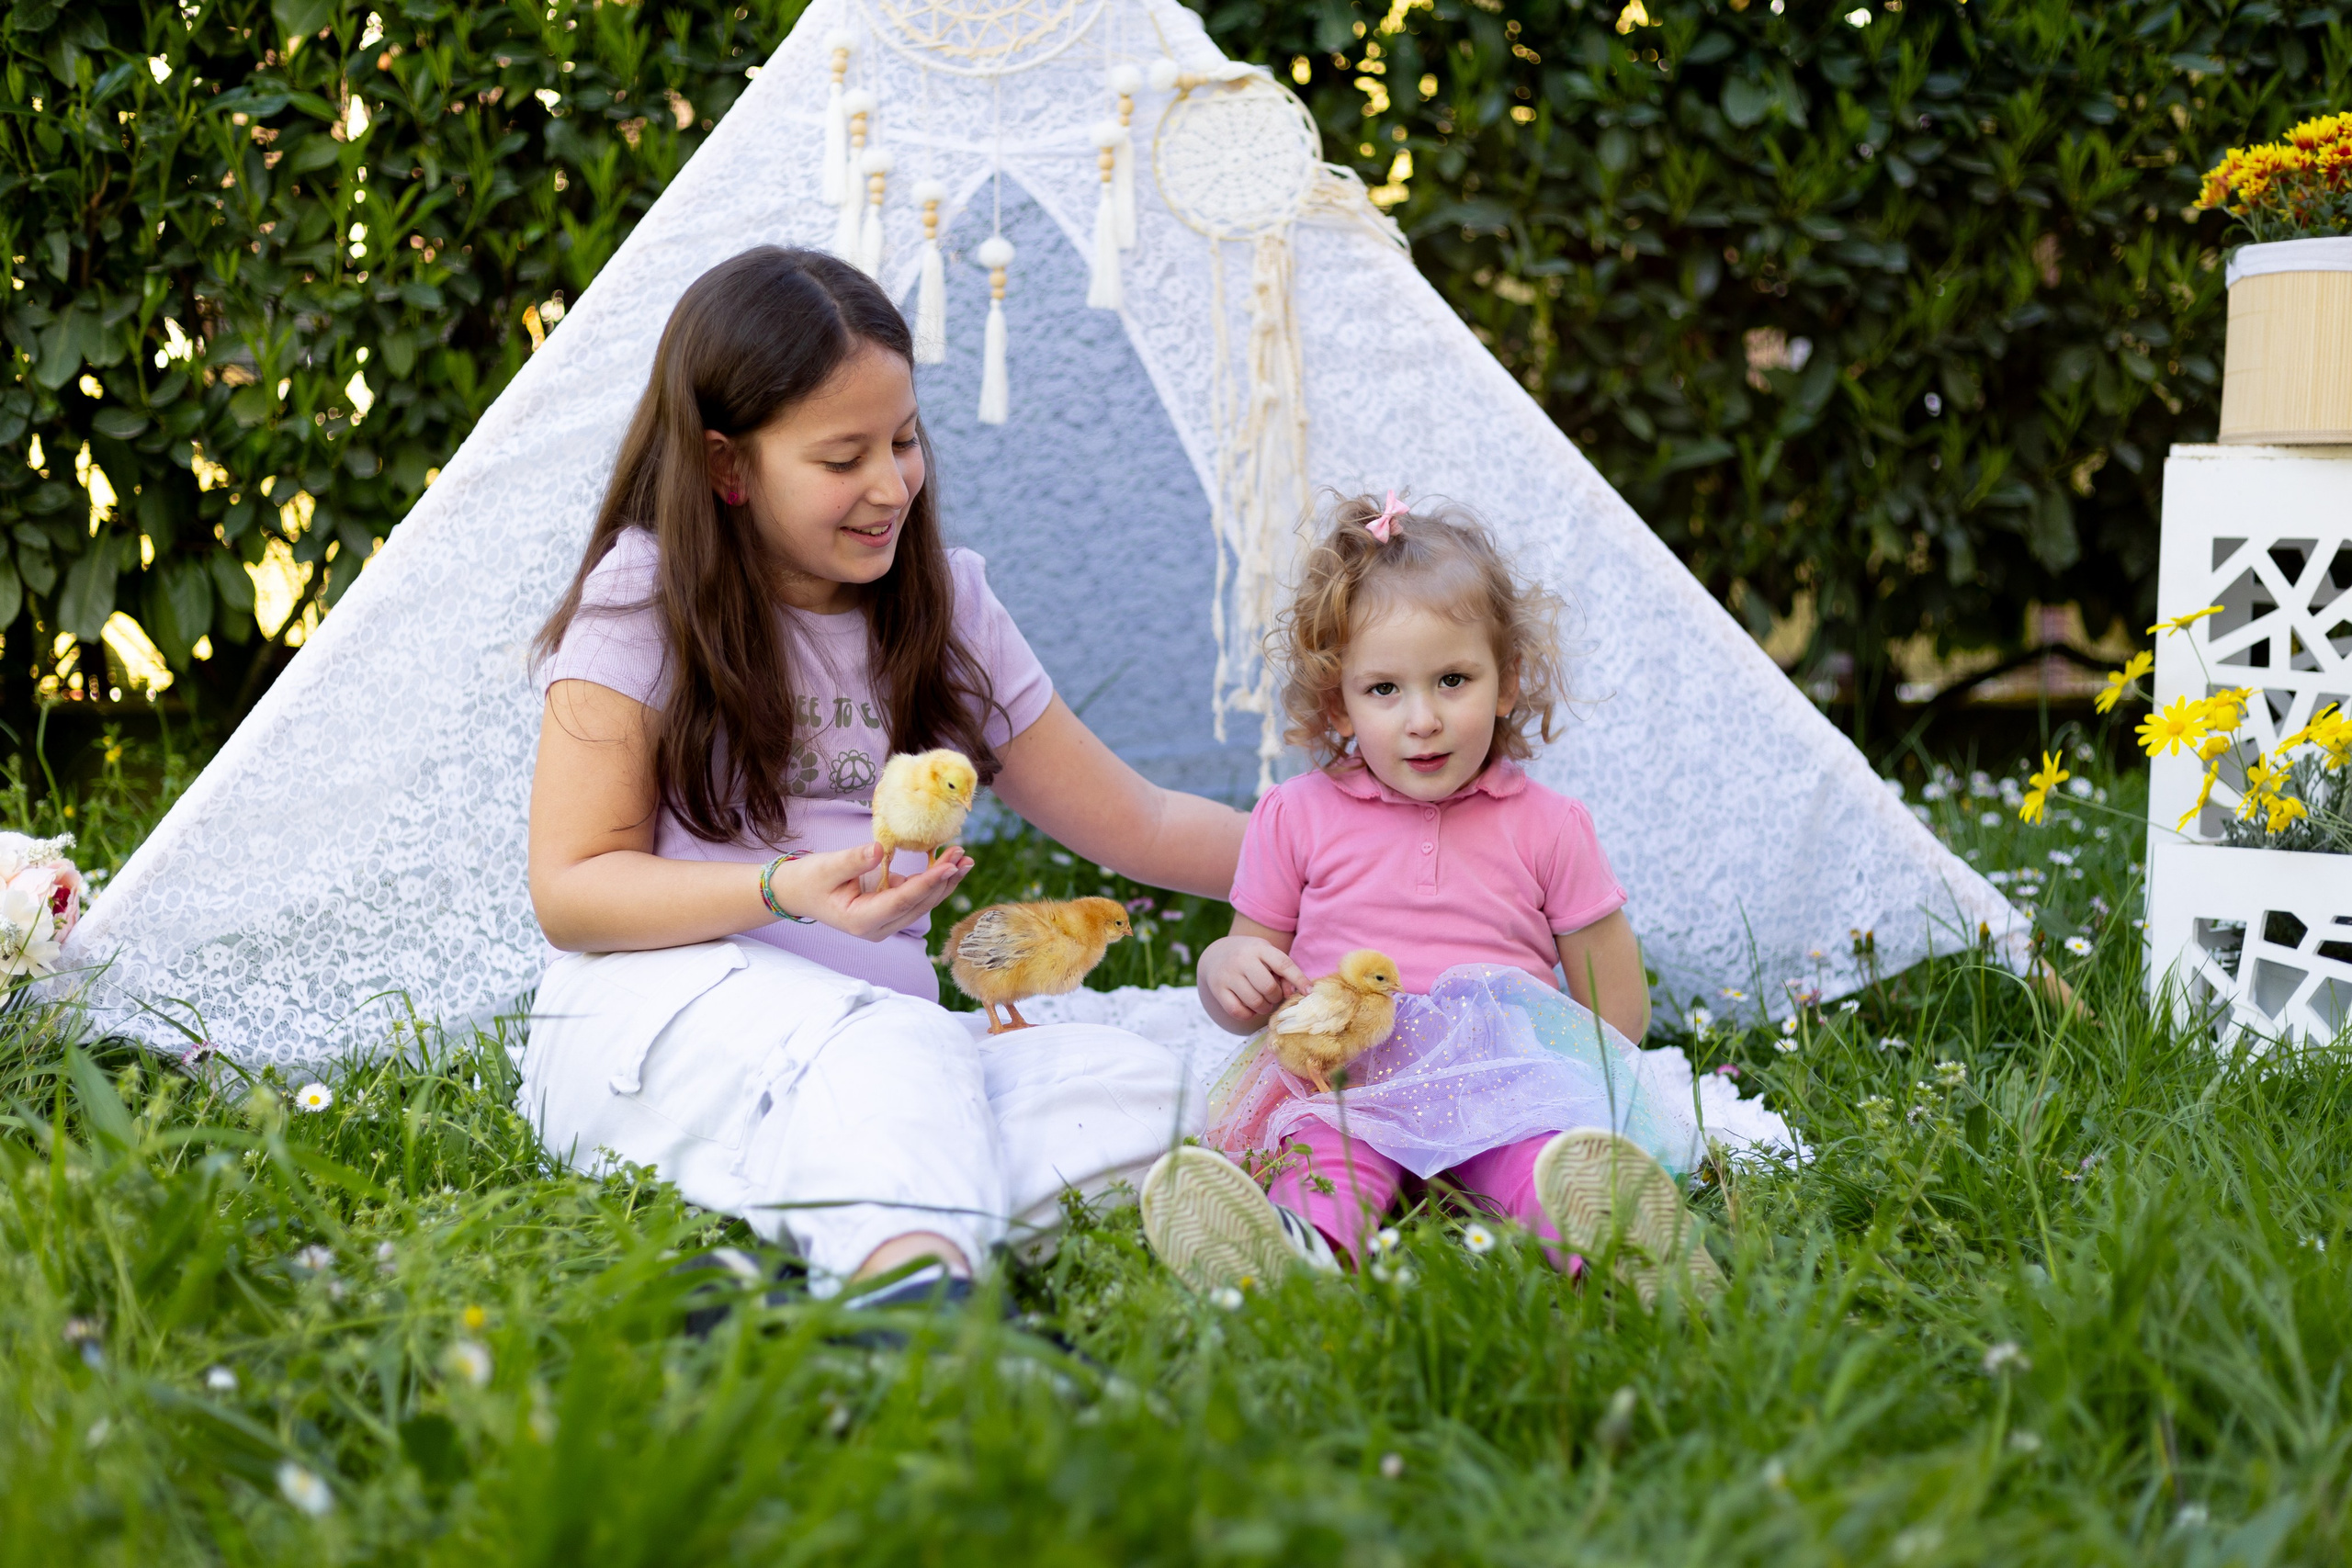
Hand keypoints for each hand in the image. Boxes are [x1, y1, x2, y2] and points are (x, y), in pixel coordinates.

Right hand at [775, 843, 973, 941]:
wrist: (798, 892)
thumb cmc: (809, 879)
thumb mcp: (826, 867)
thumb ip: (853, 860)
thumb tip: (879, 850)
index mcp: (862, 920)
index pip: (902, 901)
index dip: (927, 883)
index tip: (948, 866)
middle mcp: (879, 927)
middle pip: (919, 905)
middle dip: (943, 881)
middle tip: (963, 856)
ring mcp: (886, 923)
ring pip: (923, 904)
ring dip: (944, 882)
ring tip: (965, 859)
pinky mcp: (890, 912)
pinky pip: (917, 898)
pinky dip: (934, 881)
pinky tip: (950, 864)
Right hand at [1198, 933, 1305, 1032]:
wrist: (1217, 954)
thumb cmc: (1251, 958)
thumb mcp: (1267, 957)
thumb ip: (1283, 973)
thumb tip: (1291, 993)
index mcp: (1259, 948)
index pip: (1283, 964)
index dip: (1299, 979)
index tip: (1309, 992)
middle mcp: (1241, 959)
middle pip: (1268, 987)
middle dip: (1275, 997)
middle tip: (1273, 996)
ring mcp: (1228, 974)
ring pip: (1254, 1001)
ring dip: (1264, 1007)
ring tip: (1263, 1002)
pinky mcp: (1217, 989)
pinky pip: (1238, 1011)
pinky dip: (1248, 1014)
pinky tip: (1249, 1007)